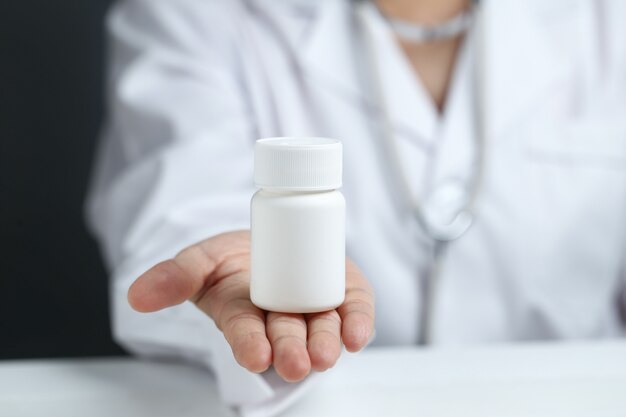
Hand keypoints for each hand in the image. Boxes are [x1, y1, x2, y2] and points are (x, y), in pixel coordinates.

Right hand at [127, 230, 374, 381]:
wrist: (271, 238)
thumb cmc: (233, 258)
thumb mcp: (199, 259)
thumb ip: (173, 276)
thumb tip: (135, 296)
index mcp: (242, 315)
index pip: (245, 334)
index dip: (249, 345)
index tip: (255, 355)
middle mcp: (280, 319)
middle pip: (287, 337)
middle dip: (290, 351)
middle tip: (296, 362)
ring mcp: (313, 307)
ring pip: (321, 329)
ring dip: (325, 343)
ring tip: (325, 353)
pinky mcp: (343, 293)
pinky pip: (353, 310)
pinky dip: (358, 322)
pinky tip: (358, 335)